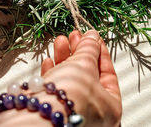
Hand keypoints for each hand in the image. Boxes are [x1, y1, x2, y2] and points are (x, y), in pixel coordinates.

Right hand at [0, 30, 121, 126]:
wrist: (39, 112)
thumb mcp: (84, 63)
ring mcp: (74, 114)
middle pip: (89, 76)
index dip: (99, 52)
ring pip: (71, 81)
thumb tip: (92, 37)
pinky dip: (54, 73)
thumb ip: (89, 48)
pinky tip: (49, 61)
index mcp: (111, 107)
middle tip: (74, 37)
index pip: (108, 73)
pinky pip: (57, 89)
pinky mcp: (54, 111)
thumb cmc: (70, 96)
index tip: (92, 38)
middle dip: (79, 53)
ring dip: (65, 58)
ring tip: (60, 41)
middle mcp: (94, 114)